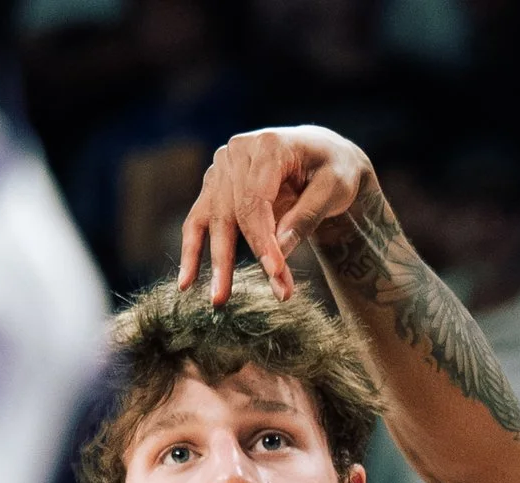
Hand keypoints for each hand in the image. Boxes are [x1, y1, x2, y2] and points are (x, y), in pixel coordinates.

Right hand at [178, 125, 373, 303]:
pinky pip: (199, 218)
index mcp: (268, 146)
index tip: (276, 275)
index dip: (263, 240)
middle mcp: (239, 151)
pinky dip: (193, 249)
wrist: (323, 154)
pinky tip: (187, 282)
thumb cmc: (333, 170)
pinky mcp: (217, 184)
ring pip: (212, 218)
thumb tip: (279, 251)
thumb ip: (305, 218)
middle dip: (241, 258)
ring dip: (214, 261)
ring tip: (217, 299)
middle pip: (232, 211)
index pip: (256, 200)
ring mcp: (223, 166)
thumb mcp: (333, 189)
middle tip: (246, 296)